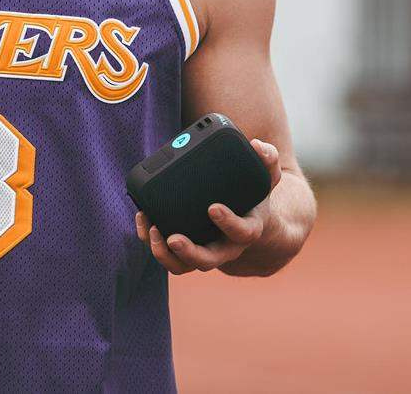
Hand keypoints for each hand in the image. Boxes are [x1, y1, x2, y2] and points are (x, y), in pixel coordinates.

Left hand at [135, 138, 281, 273]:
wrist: (245, 217)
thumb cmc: (251, 196)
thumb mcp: (265, 178)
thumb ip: (267, 160)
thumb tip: (258, 145)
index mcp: (247, 230)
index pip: (242, 233)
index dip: (228, 223)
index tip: (213, 207)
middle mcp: (225, 247)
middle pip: (208, 261)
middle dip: (189, 252)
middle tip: (173, 238)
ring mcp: (204, 250)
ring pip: (183, 266)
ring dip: (164, 254)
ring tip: (152, 230)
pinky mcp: (185, 247)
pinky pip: (167, 254)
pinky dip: (151, 240)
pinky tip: (143, 218)